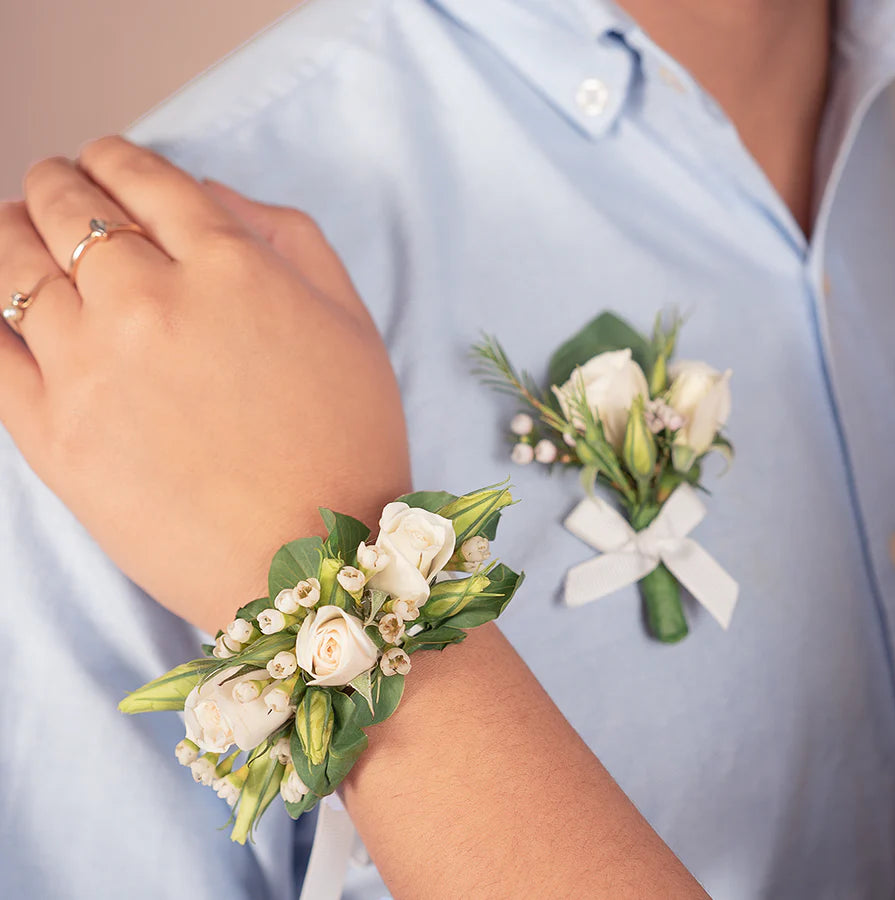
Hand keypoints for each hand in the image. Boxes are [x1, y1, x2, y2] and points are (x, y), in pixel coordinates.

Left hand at [0, 136, 409, 633]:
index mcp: (230, 267)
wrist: (311, 563)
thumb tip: (210, 195)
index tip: (107, 163)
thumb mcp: (351, 323)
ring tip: (16, 233)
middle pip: (68, 207)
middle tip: (57, 189)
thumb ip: (288, 238)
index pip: (143, 176)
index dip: (116, 159)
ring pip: (11, 264)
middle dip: (59, 184)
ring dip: (9, 232)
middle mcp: (150, 301)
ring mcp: (91, 367)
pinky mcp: (52, 435)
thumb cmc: (347, 444)